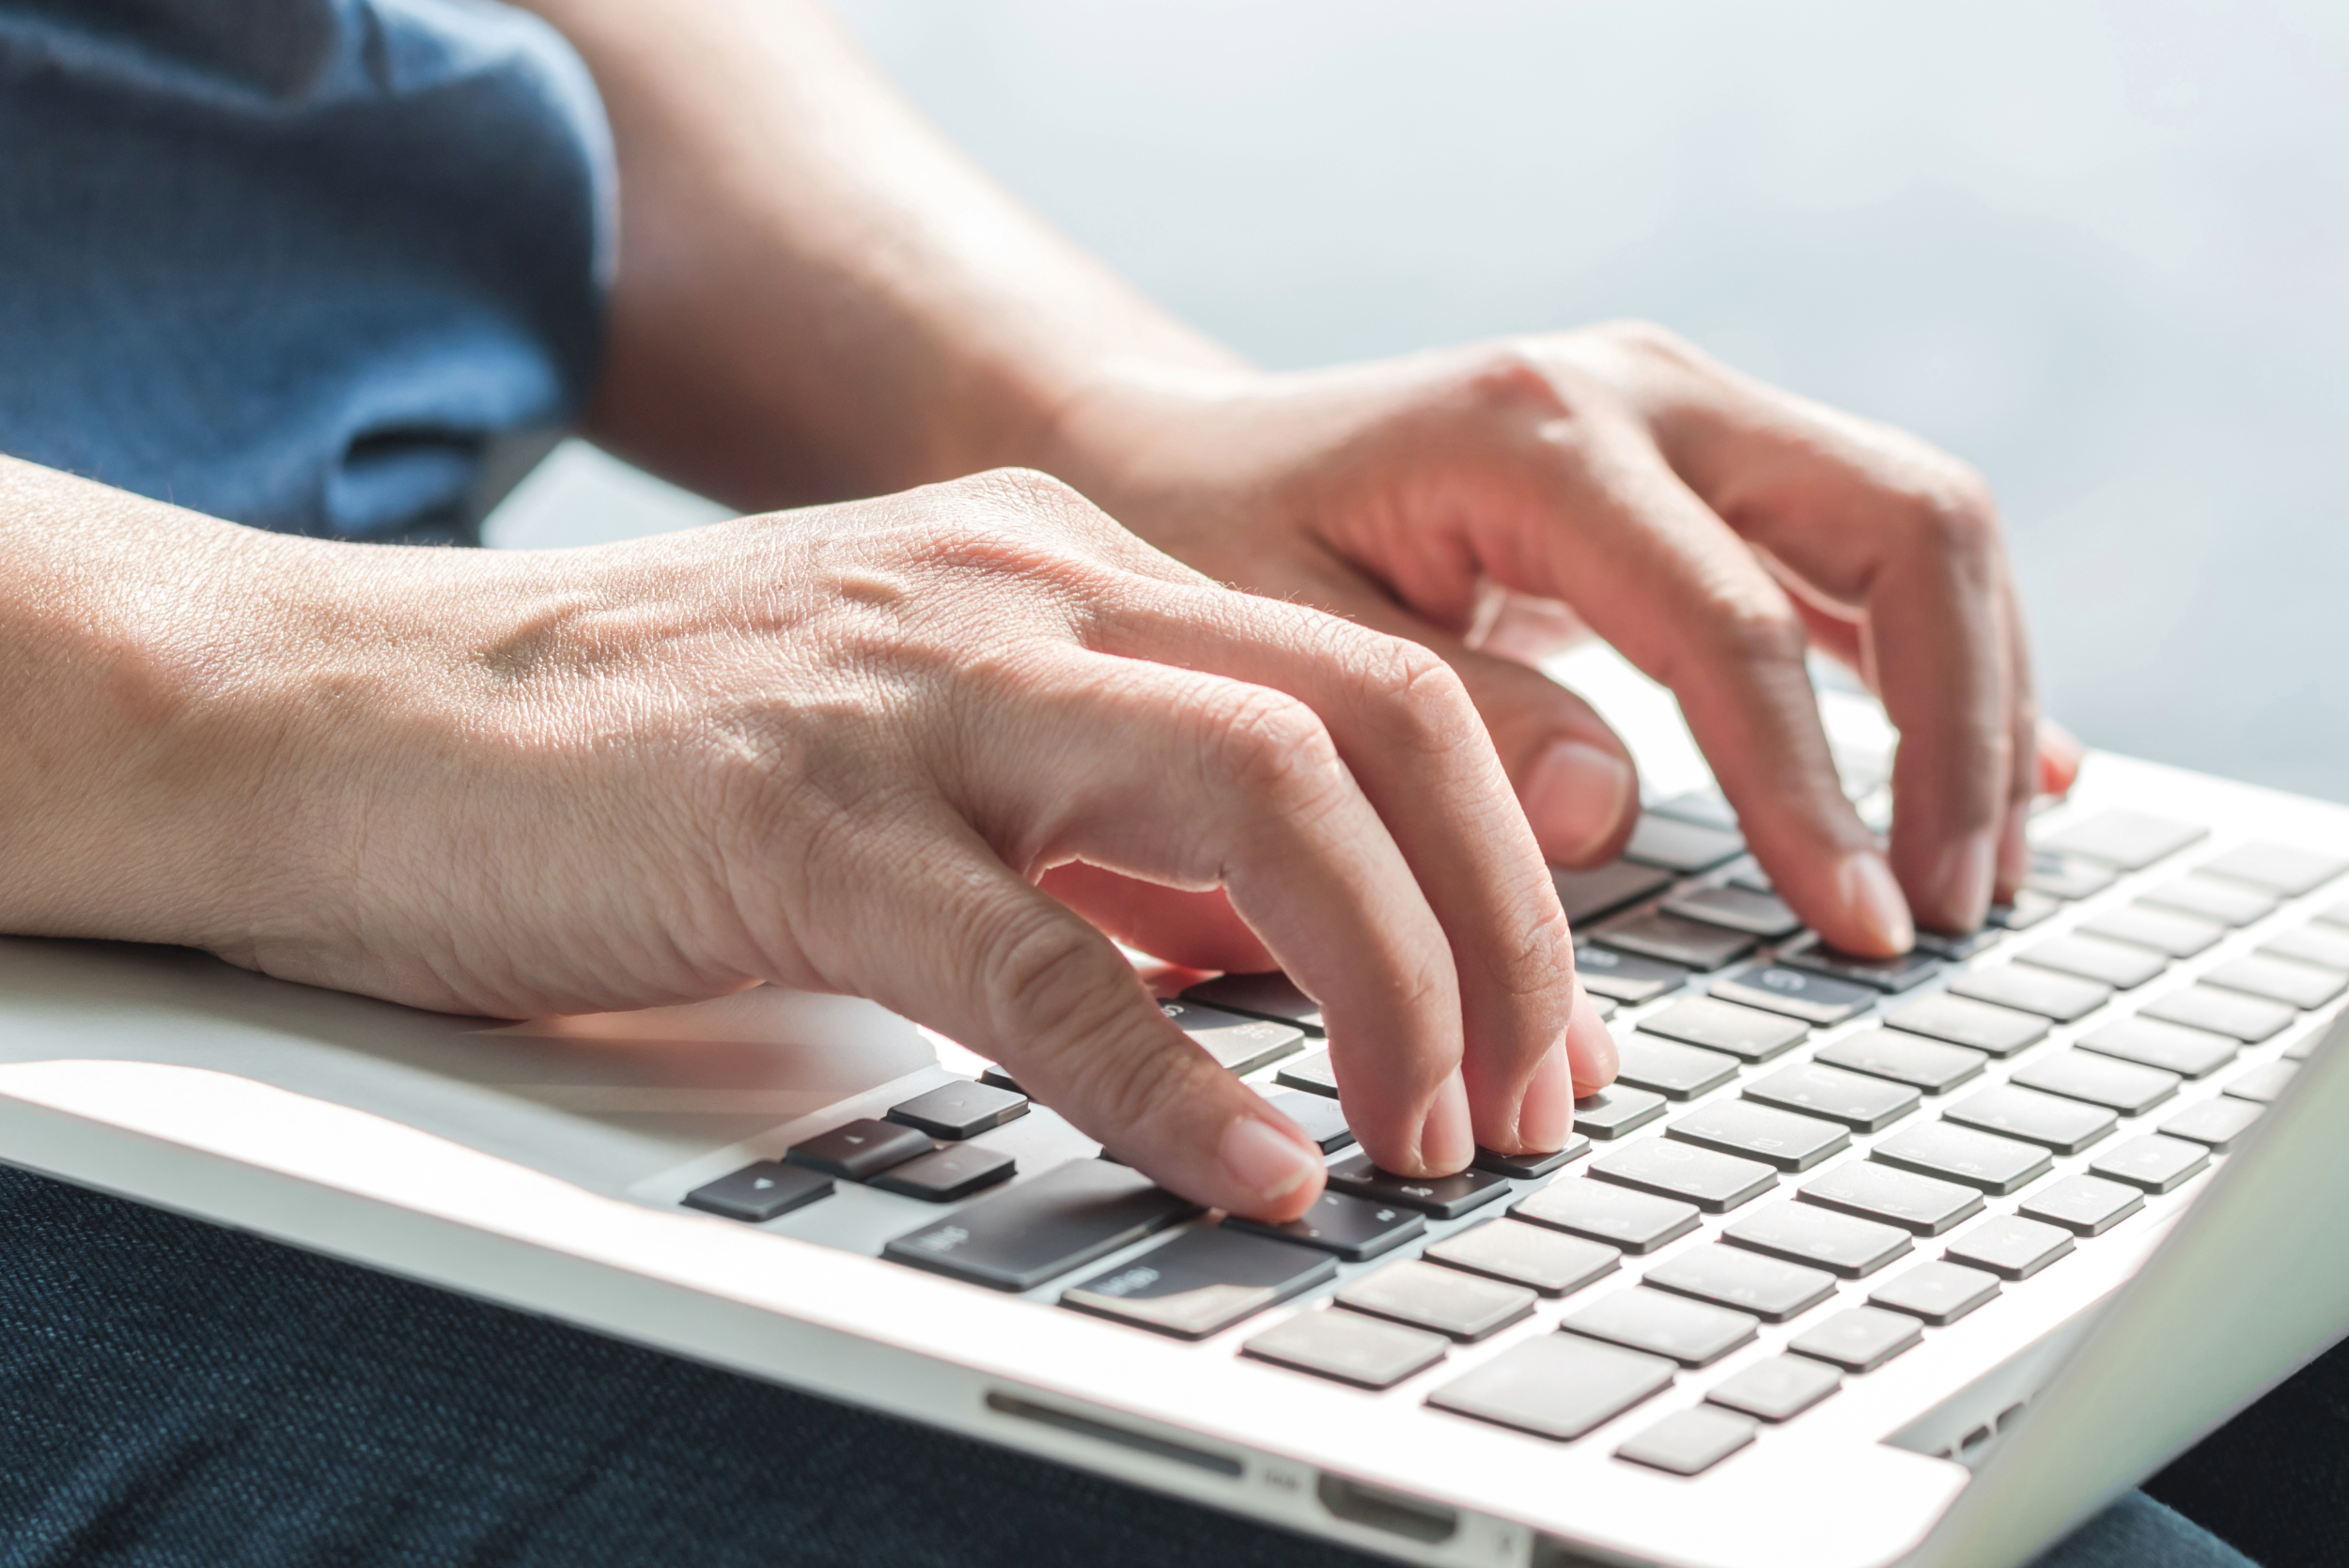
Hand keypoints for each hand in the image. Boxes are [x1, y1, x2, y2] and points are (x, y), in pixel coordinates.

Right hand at [33, 467, 1611, 1216]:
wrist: (346, 713)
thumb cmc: (637, 749)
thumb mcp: (921, 740)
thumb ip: (1096, 821)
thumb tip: (1274, 960)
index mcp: (1065, 566)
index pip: (1373, 681)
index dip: (1504, 859)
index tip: (1548, 1017)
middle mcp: (1020, 595)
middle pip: (1373, 723)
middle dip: (1501, 926)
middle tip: (1535, 1097)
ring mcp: (913, 696)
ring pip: (1261, 800)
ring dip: (1393, 984)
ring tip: (1433, 1137)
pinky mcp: (796, 824)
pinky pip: (1046, 962)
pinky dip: (1176, 1084)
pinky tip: (1250, 1175)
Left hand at [1050, 323, 2078, 951]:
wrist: (1186, 460)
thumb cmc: (1209, 550)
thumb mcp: (1280, 641)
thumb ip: (1445, 721)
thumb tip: (1604, 812)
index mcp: (1536, 433)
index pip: (1735, 626)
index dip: (1814, 794)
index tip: (1859, 930)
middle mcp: (1643, 392)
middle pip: (1900, 528)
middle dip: (1956, 728)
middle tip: (1948, 906)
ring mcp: (1689, 413)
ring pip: (1921, 527)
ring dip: (1979, 697)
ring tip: (1979, 871)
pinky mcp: (1705, 462)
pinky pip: (1873, 548)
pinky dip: (1944, 659)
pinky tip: (2006, 770)